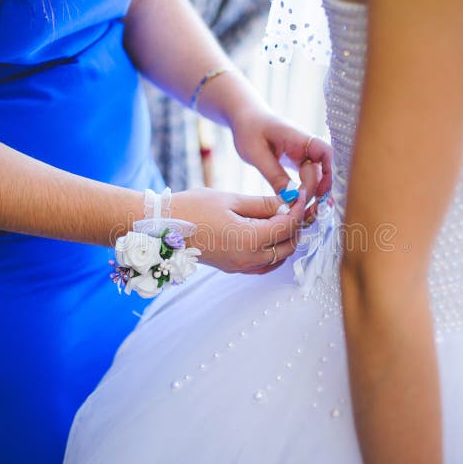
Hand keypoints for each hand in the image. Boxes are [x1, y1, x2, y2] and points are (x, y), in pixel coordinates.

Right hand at [171, 188, 305, 273]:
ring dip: (287, 240)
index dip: (298, 209)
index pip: (287, 226)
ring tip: (283, 217)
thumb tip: (288, 201)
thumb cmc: (192, 208)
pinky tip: (269, 233)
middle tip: (295, 206)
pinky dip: (274, 251)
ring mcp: (241, 267)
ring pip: (279, 258)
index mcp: (249, 239)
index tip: (301, 194)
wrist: (161, 227)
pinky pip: (265, 265)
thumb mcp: (230, 199)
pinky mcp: (234, 268)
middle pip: (288, 246)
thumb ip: (262, 203)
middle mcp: (248, 259)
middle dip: (297, 226)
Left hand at [229, 106, 332, 212]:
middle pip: (321, 169)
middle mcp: (305, 145)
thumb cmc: (249, 130)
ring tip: (305, 211)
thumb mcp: (256, 154)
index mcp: (297, 137)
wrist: (245, 118)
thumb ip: (274, 175)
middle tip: (302, 208)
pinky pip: (307, 177)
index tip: (319, 192)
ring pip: (316, 175)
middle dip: (316, 189)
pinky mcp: (298, 161)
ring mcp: (303, 153)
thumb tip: (291, 198)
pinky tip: (301, 204)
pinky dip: (305, 190)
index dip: (328, 172)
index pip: (325, 152)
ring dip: (313, 192)